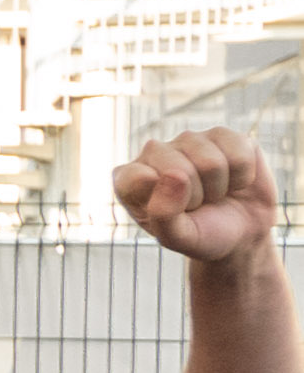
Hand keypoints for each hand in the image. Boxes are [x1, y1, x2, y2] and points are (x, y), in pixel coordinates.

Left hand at [121, 127, 282, 264]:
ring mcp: (188, 140)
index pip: (138, 178)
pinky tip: (233, 180)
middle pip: (179, 169)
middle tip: (197, 205)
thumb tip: (175, 174)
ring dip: (219, 187)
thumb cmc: (201, 234)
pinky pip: (239, 153)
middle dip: (195, 196)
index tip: (173, 214)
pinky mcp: (223, 135)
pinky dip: (242, 176)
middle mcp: (155, 151)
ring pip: (211, 162)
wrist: (243, 232)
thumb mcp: (176, 238)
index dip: (165, 203)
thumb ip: (163, 214)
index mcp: (130, 177)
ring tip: (214, 194)